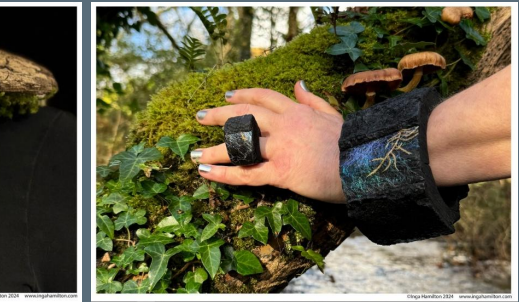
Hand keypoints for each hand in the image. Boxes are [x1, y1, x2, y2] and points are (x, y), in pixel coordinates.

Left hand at [192, 81, 346, 202]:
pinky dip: (223, 174)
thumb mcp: (334, 116)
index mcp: (297, 112)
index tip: (227, 95)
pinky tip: (206, 173)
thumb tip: (298, 84)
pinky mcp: (282, 172)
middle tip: (200, 116)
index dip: (243, 95)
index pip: (264, 97)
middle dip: (219, 115)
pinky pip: (245, 174)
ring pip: (239, 145)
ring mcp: (281, 148)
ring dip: (213, 150)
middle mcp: (284, 126)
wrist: (366, 166)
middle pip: (244, 115)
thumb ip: (313, 100)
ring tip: (194, 154)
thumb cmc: (353, 145)